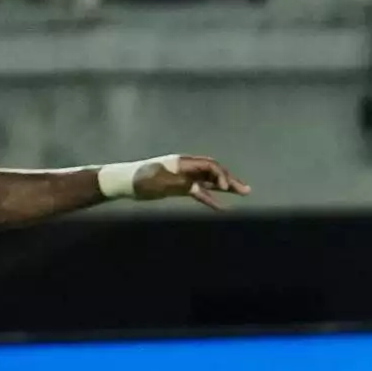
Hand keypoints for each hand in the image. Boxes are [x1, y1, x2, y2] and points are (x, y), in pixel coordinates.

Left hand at [135, 156, 251, 208]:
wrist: (125, 182)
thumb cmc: (142, 180)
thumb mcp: (161, 182)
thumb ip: (182, 184)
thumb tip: (199, 188)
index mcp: (183, 163)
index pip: (209, 165)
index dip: (220, 175)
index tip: (226, 187)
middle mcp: (187, 168)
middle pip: (214, 171)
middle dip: (231, 180)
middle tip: (247, 190)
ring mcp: (185, 177)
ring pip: (210, 181)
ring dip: (226, 187)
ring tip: (242, 193)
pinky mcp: (181, 187)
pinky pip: (201, 192)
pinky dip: (211, 199)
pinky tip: (220, 207)